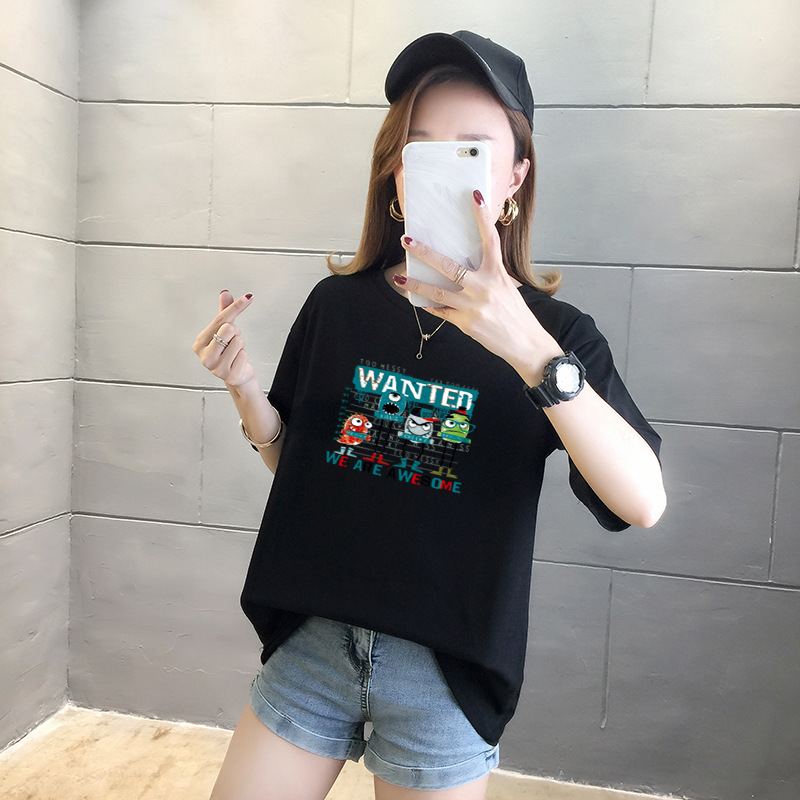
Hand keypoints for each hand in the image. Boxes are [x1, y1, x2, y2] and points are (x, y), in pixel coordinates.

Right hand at [193, 290, 255, 387]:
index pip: (220, 319)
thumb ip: (224, 313)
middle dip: (236, 332)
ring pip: (238, 341)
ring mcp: (216, 367)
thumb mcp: (224, 331)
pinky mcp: (229, 375)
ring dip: (241, 346)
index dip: (235, 307)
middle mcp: (205, 356)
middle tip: (232, 341)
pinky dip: (244, 356)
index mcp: (200, 343)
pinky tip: (238, 362)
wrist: (236, 376)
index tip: (247, 298)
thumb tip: (225, 293)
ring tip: (234, 353)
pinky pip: (244, 354)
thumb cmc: (227, 353)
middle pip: (229, 328)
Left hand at [393, 190, 561, 382]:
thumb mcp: (507, 289)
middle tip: (407, 241)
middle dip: (425, 253)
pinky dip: (430, 306)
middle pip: (450, 266)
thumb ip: (488, 277)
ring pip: (438, 291)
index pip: (490, 240)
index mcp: (498, 274)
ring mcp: (474, 306)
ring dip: (416, 283)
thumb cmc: (517, 316)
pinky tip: (417, 300)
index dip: (482, 218)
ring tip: (400, 276)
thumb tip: (466, 268)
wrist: (527, 345)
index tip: (475, 197)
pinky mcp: (466, 323)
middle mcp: (484, 287)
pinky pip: (441, 312)